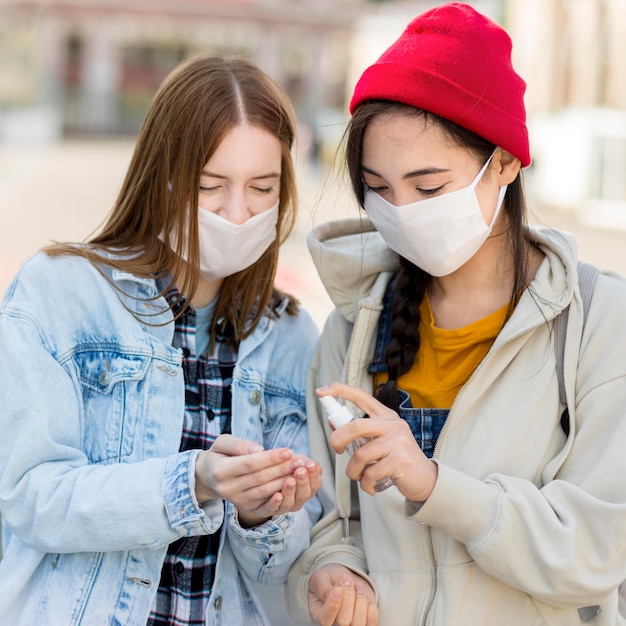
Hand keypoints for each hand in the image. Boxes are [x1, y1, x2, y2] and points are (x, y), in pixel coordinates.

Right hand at [194, 435, 321, 525]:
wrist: (207, 478)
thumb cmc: (218, 455)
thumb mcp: (222, 443)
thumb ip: (239, 444)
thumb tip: (259, 449)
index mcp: (221, 470)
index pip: (250, 464)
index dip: (270, 458)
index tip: (288, 451)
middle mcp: (227, 489)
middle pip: (260, 479)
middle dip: (282, 470)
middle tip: (300, 461)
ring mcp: (236, 500)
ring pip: (265, 492)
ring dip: (284, 482)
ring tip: (300, 471)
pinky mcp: (245, 507)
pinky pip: (265, 505)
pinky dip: (280, 497)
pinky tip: (291, 488)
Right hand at [308, 564, 377, 625]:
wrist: (344, 579)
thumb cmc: (329, 580)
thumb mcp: (320, 578)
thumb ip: (322, 587)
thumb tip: (330, 595)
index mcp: (319, 615)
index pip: (324, 619)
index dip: (333, 605)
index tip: (338, 588)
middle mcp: (334, 625)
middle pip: (344, 621)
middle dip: (348, 595)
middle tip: (346, 580)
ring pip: (359, 624)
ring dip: (360, 600)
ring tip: (357, 587)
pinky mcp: (364, 624)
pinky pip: (371, 624)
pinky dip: (371, 608)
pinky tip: (365, 597)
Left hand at [317, 383, 437, 501]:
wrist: (424, 479)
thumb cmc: (397, 459)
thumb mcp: (378, 441)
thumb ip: (358, 432)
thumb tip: (333, 422)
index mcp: (385, 416)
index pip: (361, 396)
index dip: (340, 391)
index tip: (321, 391)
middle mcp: (392, 424)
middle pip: (355, 426)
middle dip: (338, 440)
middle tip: (337, 451)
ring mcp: (397, 441)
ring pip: (360, 455)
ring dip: (353, 471)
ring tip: (358, 477)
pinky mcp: (399, 460)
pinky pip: (370, 473)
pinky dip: (365, 484)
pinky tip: (370, 486)